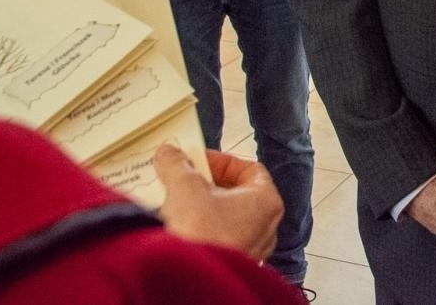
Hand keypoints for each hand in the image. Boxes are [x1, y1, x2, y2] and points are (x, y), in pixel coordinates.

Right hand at [154, 144, 282, 260]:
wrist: (189, 281)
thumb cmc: (202, 235)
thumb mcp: (184, 187)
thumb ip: (177, 165)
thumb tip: (169, 154)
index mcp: (266, 201)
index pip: (250, 169)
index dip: (221, 161)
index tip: (198, 160)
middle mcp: (265, 228)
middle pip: (238, 194)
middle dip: (207, 184)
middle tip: (185, 179)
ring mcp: (251, 250)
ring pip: (227, 219)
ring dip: (202, 208)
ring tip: (177, 202)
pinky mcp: (231, 265)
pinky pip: (219, 240)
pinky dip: (201, 230)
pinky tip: (179, 227)